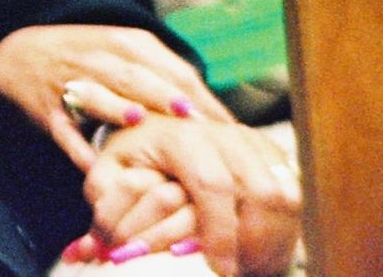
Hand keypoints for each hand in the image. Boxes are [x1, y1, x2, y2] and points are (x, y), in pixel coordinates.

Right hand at [0, 23, 230, 168]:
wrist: (20, 55)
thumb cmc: (87, 56)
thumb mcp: (126, 50)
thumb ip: (165, 74)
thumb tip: (212, 110)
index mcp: (127, 43)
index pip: (174, 70)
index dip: (203, 101)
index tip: (231, 132)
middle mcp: (100, 60)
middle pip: (141, 80)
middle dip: (170, 103)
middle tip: (203, 134)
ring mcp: (72, 85)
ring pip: (101, 97)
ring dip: (123, 112)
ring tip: (150, 131)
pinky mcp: (50, 113)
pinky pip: (67, 134)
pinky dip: (82, 149)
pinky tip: (100, 165)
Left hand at [81, 117, 299, 275]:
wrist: (154, 122)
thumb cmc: (129, 156)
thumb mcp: (106, 174)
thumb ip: (103, 206)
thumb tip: (89, 249)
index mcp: (180, 134)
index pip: (212, 184)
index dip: (218, 232)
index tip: (219, 270)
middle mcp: (221, 132)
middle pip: (260, 189)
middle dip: (254, 242)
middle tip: (240, 274)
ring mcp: (251, 140)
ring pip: (284, 191)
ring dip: (274, 238)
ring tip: (253, 268)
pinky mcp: (270, 152)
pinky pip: (294, 191)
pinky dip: (284, 228)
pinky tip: (264, 253)